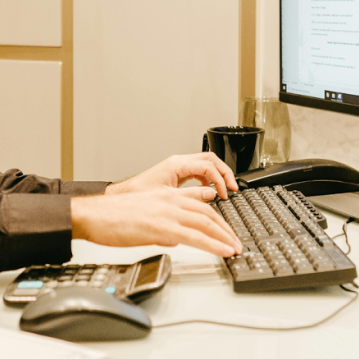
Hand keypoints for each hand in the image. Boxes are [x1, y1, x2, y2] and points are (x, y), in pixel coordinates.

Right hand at [71, 188, 241, 256]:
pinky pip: (196, 237)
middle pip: (209, 213)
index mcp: (166, 195)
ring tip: (235, 249)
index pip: (200, 204)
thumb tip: (175, 238)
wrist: (95, 215)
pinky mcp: (164, 228)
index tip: (227, 228)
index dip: (217, 217)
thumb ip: (163, 222)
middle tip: (236, 242)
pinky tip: (223, 252)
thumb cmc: (112, 216)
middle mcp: (171, 200)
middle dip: (226, 229)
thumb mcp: (144, 212)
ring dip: (225, 238)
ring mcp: (168, 213)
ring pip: (207, 223)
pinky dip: (214, 245)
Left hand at [105, 152, 237, 201]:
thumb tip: (211, 196)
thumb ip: (190, 196)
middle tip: (233, 188)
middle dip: (225, 173)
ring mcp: (178, 166)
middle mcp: (178, 162)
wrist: (125, 196)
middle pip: (210, 160)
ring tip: (226, 190)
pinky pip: (199, 171)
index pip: (207, 166)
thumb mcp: (167, 198)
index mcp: (177, 164)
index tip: (225, 194)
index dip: (220, 180)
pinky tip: (209, 192)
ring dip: (218, 175)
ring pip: (206, 163)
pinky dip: (208, 179)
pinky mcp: (177, 173)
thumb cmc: (139, 195)